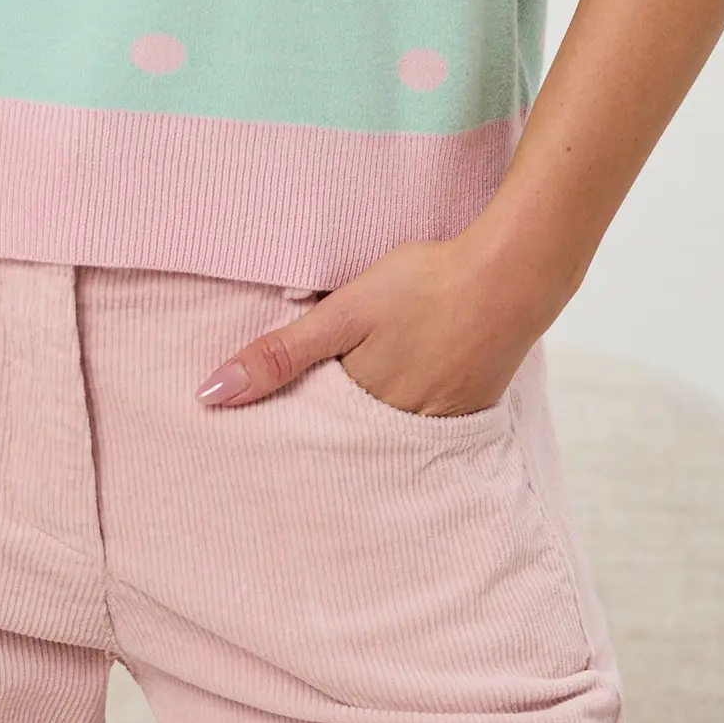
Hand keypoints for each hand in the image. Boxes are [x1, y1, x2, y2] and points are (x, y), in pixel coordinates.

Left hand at [193, 232, 547, 415]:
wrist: (513, 276)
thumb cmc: (425, 285)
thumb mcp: (344, 312)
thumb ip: (280, 354)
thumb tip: (210, 394)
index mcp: (361, 407)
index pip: (307, 433)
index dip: (280, 429)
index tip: (244, 441)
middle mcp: (397, 429)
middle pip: (346, 440)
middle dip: (317, 440)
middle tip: (278, 447)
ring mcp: (436, 422)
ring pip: (382, 434)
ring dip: (360, 431)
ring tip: (333, 425)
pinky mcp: (465, 408)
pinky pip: (420, 426)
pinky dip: (400, 418)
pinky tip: (393, 401)